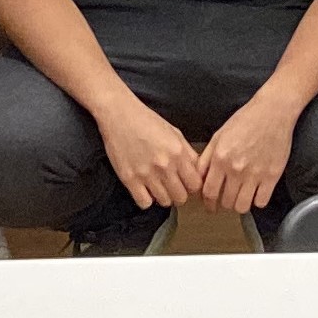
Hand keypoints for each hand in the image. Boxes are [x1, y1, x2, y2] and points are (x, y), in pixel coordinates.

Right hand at [95, 94, 203, 211]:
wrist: (119, 115)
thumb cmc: (146, 121)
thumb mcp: (174, 132)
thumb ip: (188, 154)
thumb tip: (198, 172)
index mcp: (178, 153)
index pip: (195, 185)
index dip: (192, 186)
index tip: (186, 183)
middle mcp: (164, 165)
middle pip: (181, 197)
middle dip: (179, 194)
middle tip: (172, 186)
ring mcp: (146, 174)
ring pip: (164, 202)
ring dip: (163, 196)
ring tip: (158, 186)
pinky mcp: (129, 179)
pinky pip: (144, 203)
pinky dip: (146, 199)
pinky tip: (145, 189)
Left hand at [194, 90, 300, 215]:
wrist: (272, 112)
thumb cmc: (246, 120)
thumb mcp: (218, 135)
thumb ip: (206, 158)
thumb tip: (198, 178)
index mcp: (220, 158)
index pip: (209, 192)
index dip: (208, 203)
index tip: (210, 205)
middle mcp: (236, 169)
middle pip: (226, 202)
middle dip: (224, 203)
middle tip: (227, 199)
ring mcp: (254, 174)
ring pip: (242, 206)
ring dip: (240, 205)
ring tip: (241, 198)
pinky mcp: (272, 176)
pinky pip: (261, 202)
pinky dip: (257, 201)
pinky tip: (256, 193)